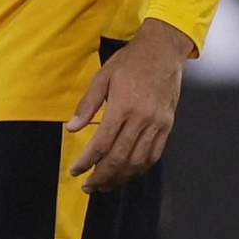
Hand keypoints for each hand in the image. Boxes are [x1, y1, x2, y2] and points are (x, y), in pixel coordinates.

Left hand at [66, 18, 193, 192]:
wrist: (163, 52)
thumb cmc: (129, 62)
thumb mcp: (102, 77)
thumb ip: (87, 105)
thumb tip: (71, 128)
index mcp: (122, 107)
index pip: (101, 143)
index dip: (86, 161)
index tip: (75, 171)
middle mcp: (141, 120)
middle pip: (120, 158)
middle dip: (101, 176)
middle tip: (88, 186)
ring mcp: (157, 125)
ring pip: (138, 161)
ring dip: (120, 177)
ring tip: (105, 185)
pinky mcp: (167, 126)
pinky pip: (154, 154)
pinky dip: (140, 168)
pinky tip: (128, 173)